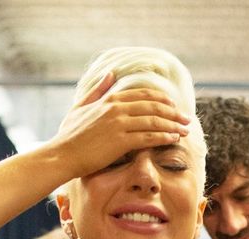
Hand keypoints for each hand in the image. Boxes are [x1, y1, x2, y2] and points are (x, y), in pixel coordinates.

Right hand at [48, 73, 189, 182]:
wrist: (61, 155)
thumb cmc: (69, 136)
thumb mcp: (80, 106)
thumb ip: (97, 90)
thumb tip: (110, 73)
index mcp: (109, 99)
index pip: (144, 94)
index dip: (162, 99)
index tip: (174, 106)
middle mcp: (116, 108)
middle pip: (153, 106)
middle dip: (173, 112)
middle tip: (186, 119)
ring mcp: (119, 124)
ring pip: (154, 121)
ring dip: (173, 125)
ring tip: (185, 130)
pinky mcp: (120, 141)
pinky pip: (149, 136)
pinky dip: (164, 137)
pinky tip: (173, 139)